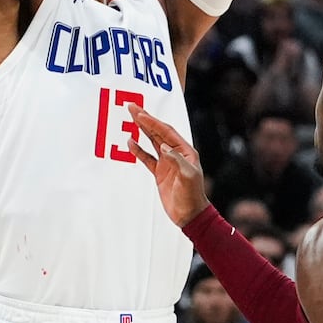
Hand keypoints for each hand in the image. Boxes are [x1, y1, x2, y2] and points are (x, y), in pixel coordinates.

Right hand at [130, 107, 209, 226]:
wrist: (189, 215)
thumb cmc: (192, 196)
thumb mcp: (188, 176)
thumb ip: (177, 160)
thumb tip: (164, 147)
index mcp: (186, 151)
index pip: (166, 132)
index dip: (153, 122)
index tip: (140, 113)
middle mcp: (176, 154)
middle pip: (158, 132)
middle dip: (145, 119)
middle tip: (132, 107)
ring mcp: (167, 163)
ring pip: (152, 141)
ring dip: (141, 130)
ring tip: (131, 117)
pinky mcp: (160, 173)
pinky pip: (147, 158)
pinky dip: (138, 150)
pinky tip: (130, 142)